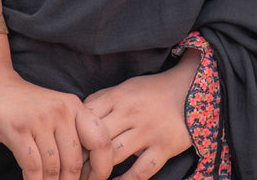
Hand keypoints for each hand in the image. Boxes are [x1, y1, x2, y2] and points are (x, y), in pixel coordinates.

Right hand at [0, 52, 112, 179]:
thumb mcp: (52, 111)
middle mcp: (61, 111)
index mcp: (74, 106)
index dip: (101, 168)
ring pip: (54, 168)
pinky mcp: (18, 129)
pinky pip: (33, 166)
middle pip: (75, 161)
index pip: (101, 141)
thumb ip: (68, 132)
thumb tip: (82, 169)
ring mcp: (40, 119)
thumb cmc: (21, 104)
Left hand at [82, 50, 201, 179]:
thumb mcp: (126, 87)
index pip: (87, 117)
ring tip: (90, 179)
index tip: (66, 148)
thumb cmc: (152, 90)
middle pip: (97, 139)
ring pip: (114, 156)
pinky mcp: (164, 147)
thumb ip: (104, 99)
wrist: (190, 88)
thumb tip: (79, 115)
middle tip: (73, 171)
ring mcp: (148, 131)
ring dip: (99, 172)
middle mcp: (131, 113)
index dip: (74, 135)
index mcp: (119, 96)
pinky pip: (141, 171)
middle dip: (83, 158)